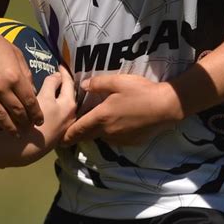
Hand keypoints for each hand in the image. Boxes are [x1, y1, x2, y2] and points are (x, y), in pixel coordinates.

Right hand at [0, 19, 43, 134]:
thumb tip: (33, 92)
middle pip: (16, 112)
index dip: (36, 114)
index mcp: (15, 76)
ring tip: (15, 134)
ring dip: (9, 128)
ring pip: (0, 117)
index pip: (30, 101)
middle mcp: (1, 87)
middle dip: (24, 123)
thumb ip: (25, 75)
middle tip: (28, 130)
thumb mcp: (16, 54)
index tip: (39, 121)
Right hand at [36, 66, 76, 146]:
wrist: (25, 148)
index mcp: (70, 104)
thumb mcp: (43, 97)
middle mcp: (72, 114)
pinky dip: (57, 104)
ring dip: (61, 93)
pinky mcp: (58, 131)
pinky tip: (50, 102)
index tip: (60, 65)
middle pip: (69, 93)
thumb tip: (57, 76)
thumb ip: (51, 84)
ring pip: (65, 103)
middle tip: (59, 73)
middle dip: (65, 82)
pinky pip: (60, 112)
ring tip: (54, 85)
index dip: (64, 72)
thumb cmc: (34, 119)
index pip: (68, 82)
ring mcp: (66, 124)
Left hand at [62, 74, 177, 145]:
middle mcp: (107, 131)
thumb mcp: (117, 81)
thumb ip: (98, 83)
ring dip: (95, 132)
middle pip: (87, 135)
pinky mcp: (130, 141)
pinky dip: (110, 132)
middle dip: (78, 135)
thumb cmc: (140, 91)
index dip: (66, 135)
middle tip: (69, 134)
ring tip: (94, 123)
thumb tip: (83, 85)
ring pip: (101, 136)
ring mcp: (119, 138)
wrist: (165, 107)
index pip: (78, 129)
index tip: (58, 140)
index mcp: (101, 117)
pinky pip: (114, 137)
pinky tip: (116, 123)